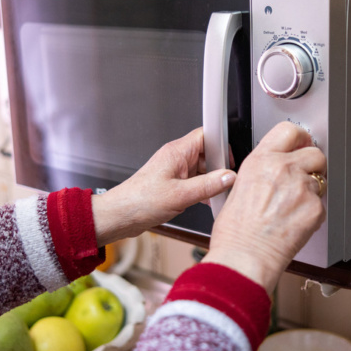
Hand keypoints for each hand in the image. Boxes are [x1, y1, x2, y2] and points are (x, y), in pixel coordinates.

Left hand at [92, 127, 235, 245]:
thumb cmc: (140, 201)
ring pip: (201, 168)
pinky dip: (202, 189)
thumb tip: (228, 177)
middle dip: (217, 167)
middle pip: (206, 153)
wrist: (120, 215)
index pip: (205, 134)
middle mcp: (175, 158)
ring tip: (213, 195)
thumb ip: (208, 185)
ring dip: (209, 181)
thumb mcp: (180, 195)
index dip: (221, 144)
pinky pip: (193, 180)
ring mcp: (174, 170)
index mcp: (176, 152)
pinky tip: (204, 201)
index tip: (229, 160)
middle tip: (223, 182)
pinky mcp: (172, 183)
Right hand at [201, 122, 326, 291]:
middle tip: (303, 177)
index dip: (300, 137)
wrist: (244, 256)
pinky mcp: (315, 209)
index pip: (290, 130)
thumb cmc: (235, 230)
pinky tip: (294, 221)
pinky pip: (320, 204)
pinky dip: (312, 212)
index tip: (303, 143)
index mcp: (261, 160)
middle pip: (315, 153)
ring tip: (292, 207)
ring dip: (310, 190)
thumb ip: (261, 170)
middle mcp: (283, 169)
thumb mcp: (238, 187)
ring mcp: (302, 188)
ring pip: (319, 180)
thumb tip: (273, 168)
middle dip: (312, 164)